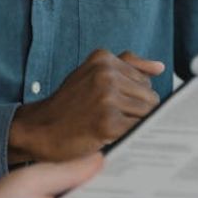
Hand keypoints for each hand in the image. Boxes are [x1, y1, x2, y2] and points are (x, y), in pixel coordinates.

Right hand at [8, 49, 164, 162]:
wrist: (39, 130)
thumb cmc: (69, 105)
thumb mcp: (93, 73)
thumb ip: (127, 65)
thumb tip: (159, 67)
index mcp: (103, 59)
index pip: (145, 81)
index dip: (134, 100)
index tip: (118, 109)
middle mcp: (106, 74)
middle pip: (151, 97)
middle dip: (137, 112)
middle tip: (112, 120)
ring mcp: (107, 98)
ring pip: (148, 114)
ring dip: (134, 125)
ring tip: (110, 128)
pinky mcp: (108, 123)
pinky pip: (139, 130)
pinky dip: (132, 138)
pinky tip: (112, 138)